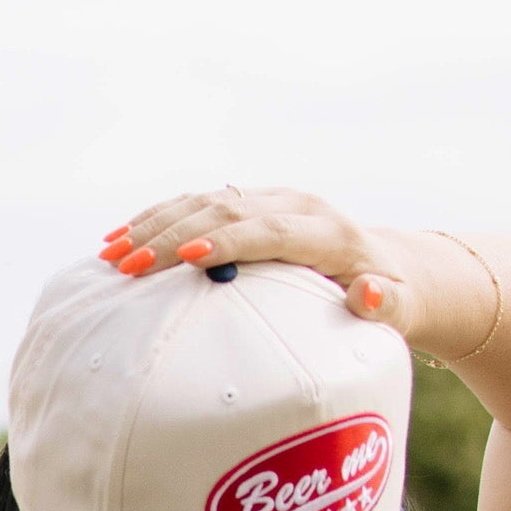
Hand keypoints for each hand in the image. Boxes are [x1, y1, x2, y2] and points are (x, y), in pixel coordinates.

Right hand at [101, 186, 409, 328]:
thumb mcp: (400, 310)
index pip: (272, 231)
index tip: (190, 259)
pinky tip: (119, 238)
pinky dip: (157, 219)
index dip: (230, 243)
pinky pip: (196, 205)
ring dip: (154, 225)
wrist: (387, 265)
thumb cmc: (390, 300)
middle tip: (127, 266)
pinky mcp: (249, 205)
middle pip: (226, 213)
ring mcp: (268, 200)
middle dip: (172, 237)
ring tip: (110, 254)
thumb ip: (387, 305)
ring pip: (203, 203)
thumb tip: (367, 292)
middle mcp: (295, 205)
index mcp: (329, 231)